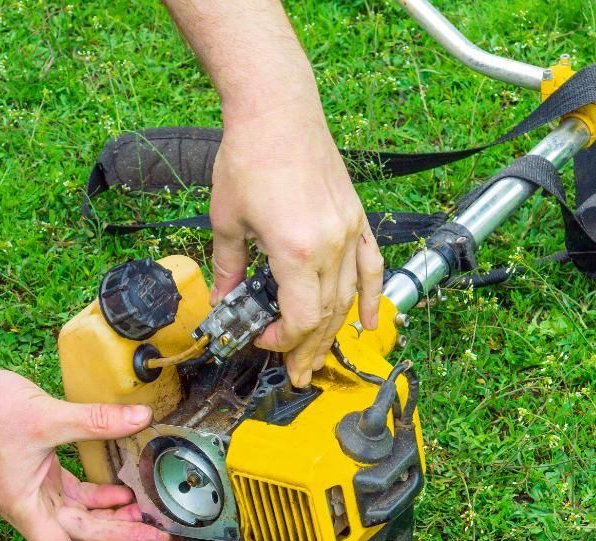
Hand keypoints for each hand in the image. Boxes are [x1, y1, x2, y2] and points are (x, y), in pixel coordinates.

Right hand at [0, 366, 170, 540]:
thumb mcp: (48, 417)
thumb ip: (97, 421)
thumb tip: (140, 418)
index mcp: (24, 506)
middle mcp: (29, 505)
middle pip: (79, 533)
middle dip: (119, 535)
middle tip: (156, 532)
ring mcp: (33, 490)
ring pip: (78, 515)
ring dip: (110, 516)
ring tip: (144, 511)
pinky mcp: (37, 473)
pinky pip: (73, 494)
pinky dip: (97, 495)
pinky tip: (121, 490)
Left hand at [209, 107, 383, 386]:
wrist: (277, 110)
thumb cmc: (248, 158)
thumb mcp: (226, 220)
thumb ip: (228, 268)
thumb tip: (223, 300)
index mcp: (296, 250)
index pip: (300, 317)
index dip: (283, 340)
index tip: (261, 340)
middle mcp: (330, 245)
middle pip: (326, 315)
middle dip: (308, 349)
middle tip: (296, 374)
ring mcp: (348, 231)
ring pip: (349, 298)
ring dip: (334, 332)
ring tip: (319, 358)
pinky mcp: (356, 217)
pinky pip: (371, 267)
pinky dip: (371, 298)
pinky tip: (368, 323)